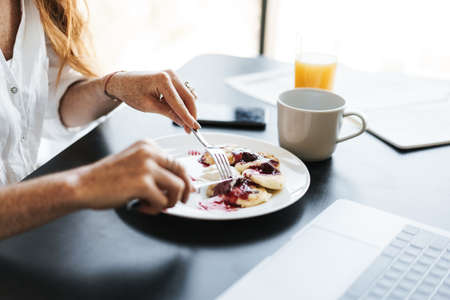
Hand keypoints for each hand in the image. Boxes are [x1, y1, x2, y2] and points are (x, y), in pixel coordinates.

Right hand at [73, 139, 193, 213]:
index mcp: (148, 146)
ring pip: (177, 187)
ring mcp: (147, 167)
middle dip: (184, 190)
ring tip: (153, 205)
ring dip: (168, 202)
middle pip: (182, 171)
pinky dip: (155, 209)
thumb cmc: (106, 179)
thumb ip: (154, 170)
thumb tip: (178, 183)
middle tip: (180, 201)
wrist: (83, 185)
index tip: (186, 190)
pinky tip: (140, 206)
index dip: (185, 179)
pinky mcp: (143, 183)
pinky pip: (163, 201)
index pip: (177, 162)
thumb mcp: (134, 164)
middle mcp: (149, 153)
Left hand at [105, 70, 199, 132]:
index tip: (194, 128)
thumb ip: (168, 113)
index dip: (188, 117)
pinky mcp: (172, 78)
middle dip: (190, 114)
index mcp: (163, 80)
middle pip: (189, 98)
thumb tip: (183, 122)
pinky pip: (182, 93)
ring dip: (186, 109)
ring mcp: (172, 75)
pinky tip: (172, 109)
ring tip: (176, 118)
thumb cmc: (131, 92)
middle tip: (189, 128)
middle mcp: (170, 74)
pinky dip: (181, 103)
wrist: (122, 82)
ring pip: (187, 96)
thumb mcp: (149, 106)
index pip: (180, 103)